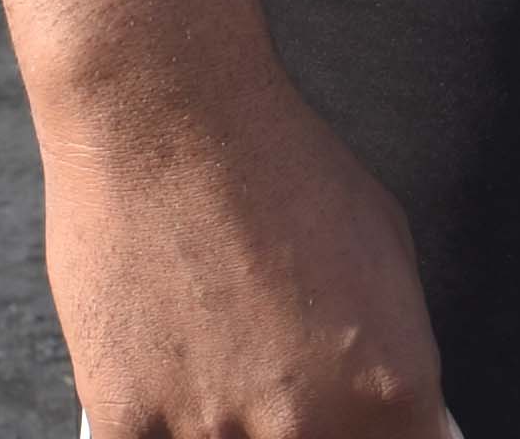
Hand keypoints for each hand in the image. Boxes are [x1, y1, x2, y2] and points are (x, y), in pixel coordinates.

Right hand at [38, 77, 458, 438]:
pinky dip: (156, 418)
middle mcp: (306, 426)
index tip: (358, 424)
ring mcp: (213, 432)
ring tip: (214, 351)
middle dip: (302, 427)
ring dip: (225, 423)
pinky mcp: (127, 423)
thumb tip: (391, 409)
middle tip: (276, 374)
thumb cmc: (277, 162)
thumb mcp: (385, 250)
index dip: (378, 436)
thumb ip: (392, 353)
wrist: (165, 112)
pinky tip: (163, 365)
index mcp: (388, 390)